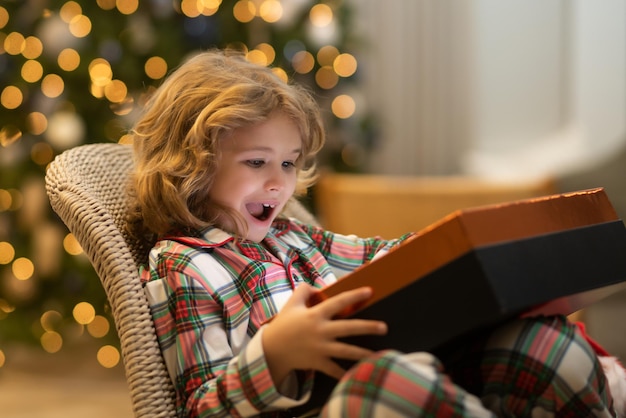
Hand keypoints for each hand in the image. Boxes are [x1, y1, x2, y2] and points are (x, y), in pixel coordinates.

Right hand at [262, 284, 386, 385]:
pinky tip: (358, 378)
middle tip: (384, 327)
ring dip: (363, 353)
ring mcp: (320, 348)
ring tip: (379, 354)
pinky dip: (345, 375)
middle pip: (348, 328)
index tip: (370, 291)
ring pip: (346, 351)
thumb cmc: (283, 324)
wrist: (271, 350)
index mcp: (315, 314)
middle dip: (368, 327)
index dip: (354, 296)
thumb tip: (319, 287)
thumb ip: (304, 290)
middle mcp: (320, 331)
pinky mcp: (318, 362)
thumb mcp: (291, 303)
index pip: (338, 302)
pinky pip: (334, 370)